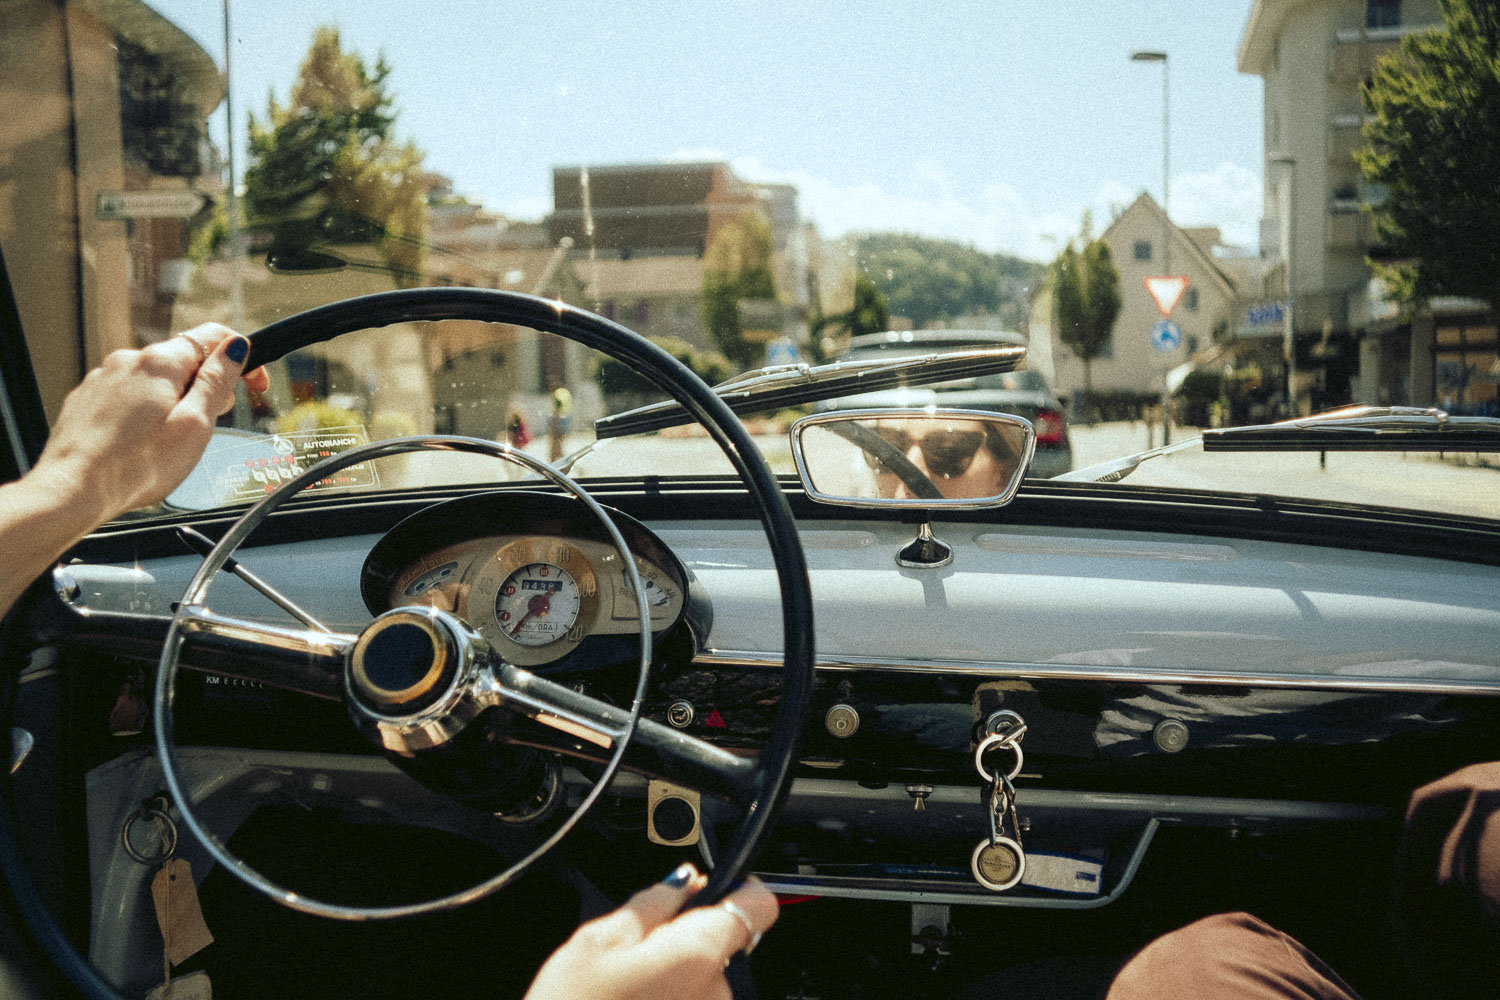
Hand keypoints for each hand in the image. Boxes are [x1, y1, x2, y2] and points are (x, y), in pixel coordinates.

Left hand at [30, 323, 268, 520]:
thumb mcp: (195, 425)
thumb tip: (236, 348)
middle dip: (206, 385)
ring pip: (155, 379)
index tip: (254, 384)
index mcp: (160, 363)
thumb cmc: (136, 466)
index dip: (242, 358)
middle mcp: (128, 361)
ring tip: (172, 441)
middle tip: (211, 423)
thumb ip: (217, 382)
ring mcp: (103, 378)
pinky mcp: (87, 399)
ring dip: (175, 399)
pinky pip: (128, 395)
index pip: (213, 337)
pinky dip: (145, 410)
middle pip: (184, 359)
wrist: (73, 490)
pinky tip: (143, 442)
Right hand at [525, 865, 777, 999]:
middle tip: (637, 950)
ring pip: (705, 977)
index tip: (717, 886)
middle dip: (687, 936)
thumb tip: (685, 881)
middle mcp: (718, 992)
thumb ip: (653, 903)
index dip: (741, 888)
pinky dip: (672, 999)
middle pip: (724, 942)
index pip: (758, 905)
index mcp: (698, 954)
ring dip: (676, 974)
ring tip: (629, 988)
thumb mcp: (599, 942)